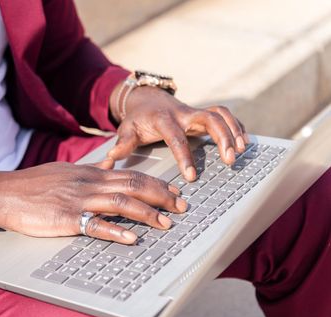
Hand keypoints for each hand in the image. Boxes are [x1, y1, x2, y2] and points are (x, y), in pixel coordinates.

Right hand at [0, 162, 187, 247]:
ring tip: (167, 224)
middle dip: (162, 196)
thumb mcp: (64, 172)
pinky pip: (95, 224)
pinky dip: (116, 231)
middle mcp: (88, 183)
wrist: (4, 193)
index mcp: (89, 173)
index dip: (156, 184)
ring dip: (147, 213)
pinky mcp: (66, 218)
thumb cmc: (32, 185)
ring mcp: (78, 200)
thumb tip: (109, 167)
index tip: (174, 193)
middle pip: (133, 184)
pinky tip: (132, 238)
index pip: (131, 174)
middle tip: (182, 206)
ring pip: (121, 202)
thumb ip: (89, 172)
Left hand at [108, 85, 249, 181]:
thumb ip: (122, 144)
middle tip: (230, 159)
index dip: (185, 156)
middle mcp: (183, 113)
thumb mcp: (126, 129)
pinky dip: (236, 127)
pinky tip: (244, 143)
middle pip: (208, 118)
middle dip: (222, 137)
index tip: (192, 176)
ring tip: (241, 152)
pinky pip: (224, 116)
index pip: (176, 137)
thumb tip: (111, 160)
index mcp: (163, 119)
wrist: (146, 99)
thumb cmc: (137, 119)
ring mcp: (195, 112)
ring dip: (233, 130)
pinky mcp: (203, 114)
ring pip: (220, 114)